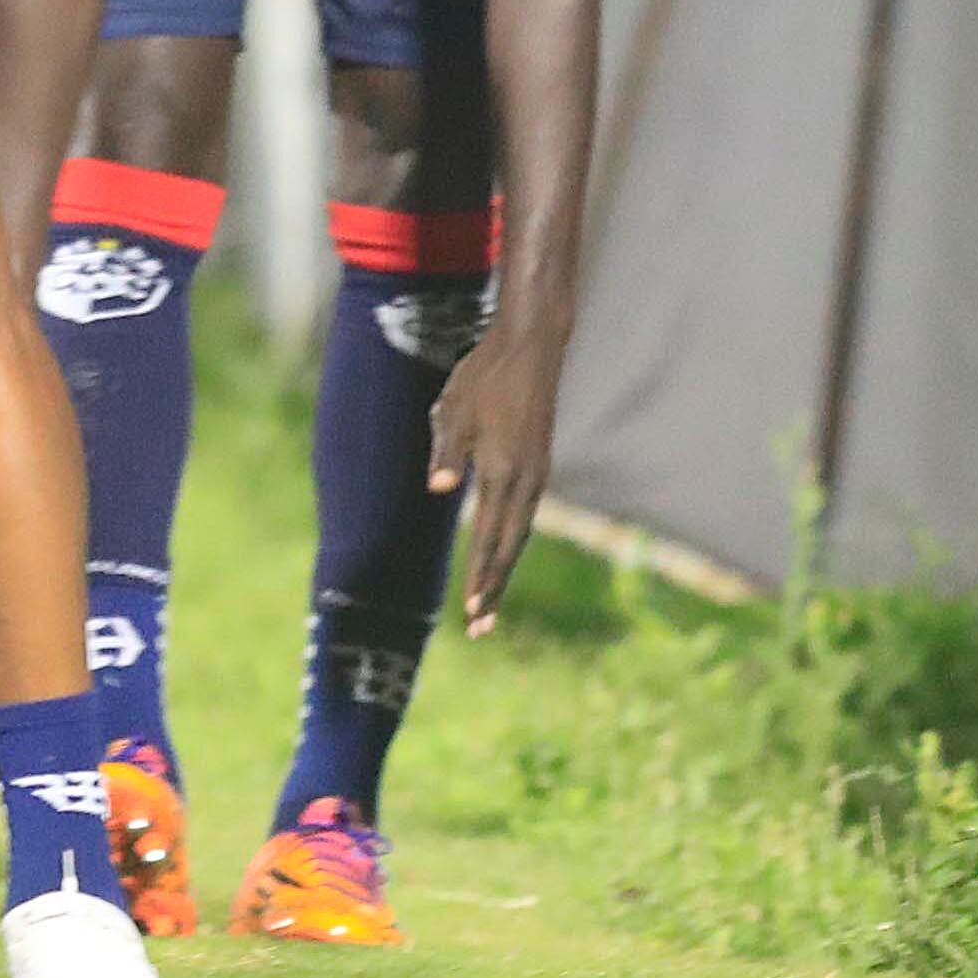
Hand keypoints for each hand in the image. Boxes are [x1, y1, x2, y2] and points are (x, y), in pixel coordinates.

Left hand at [429, 315, 566, 631]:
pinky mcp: (538, 465)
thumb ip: (446, 451)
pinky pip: (525, 514)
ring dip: (503, 568)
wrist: (531, 349)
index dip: (479, 576)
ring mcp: (537, 473)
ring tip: (487, 602)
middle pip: (509, 546)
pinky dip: (512, 541)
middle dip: (492, 587)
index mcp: (502, 470)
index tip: (470, 612)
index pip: (489, 537)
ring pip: (520, 533)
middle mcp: (525, 479)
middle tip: (479, 628)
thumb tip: (438, 489)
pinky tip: (500, 553)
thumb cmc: (484, 376)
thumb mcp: (454, 409)